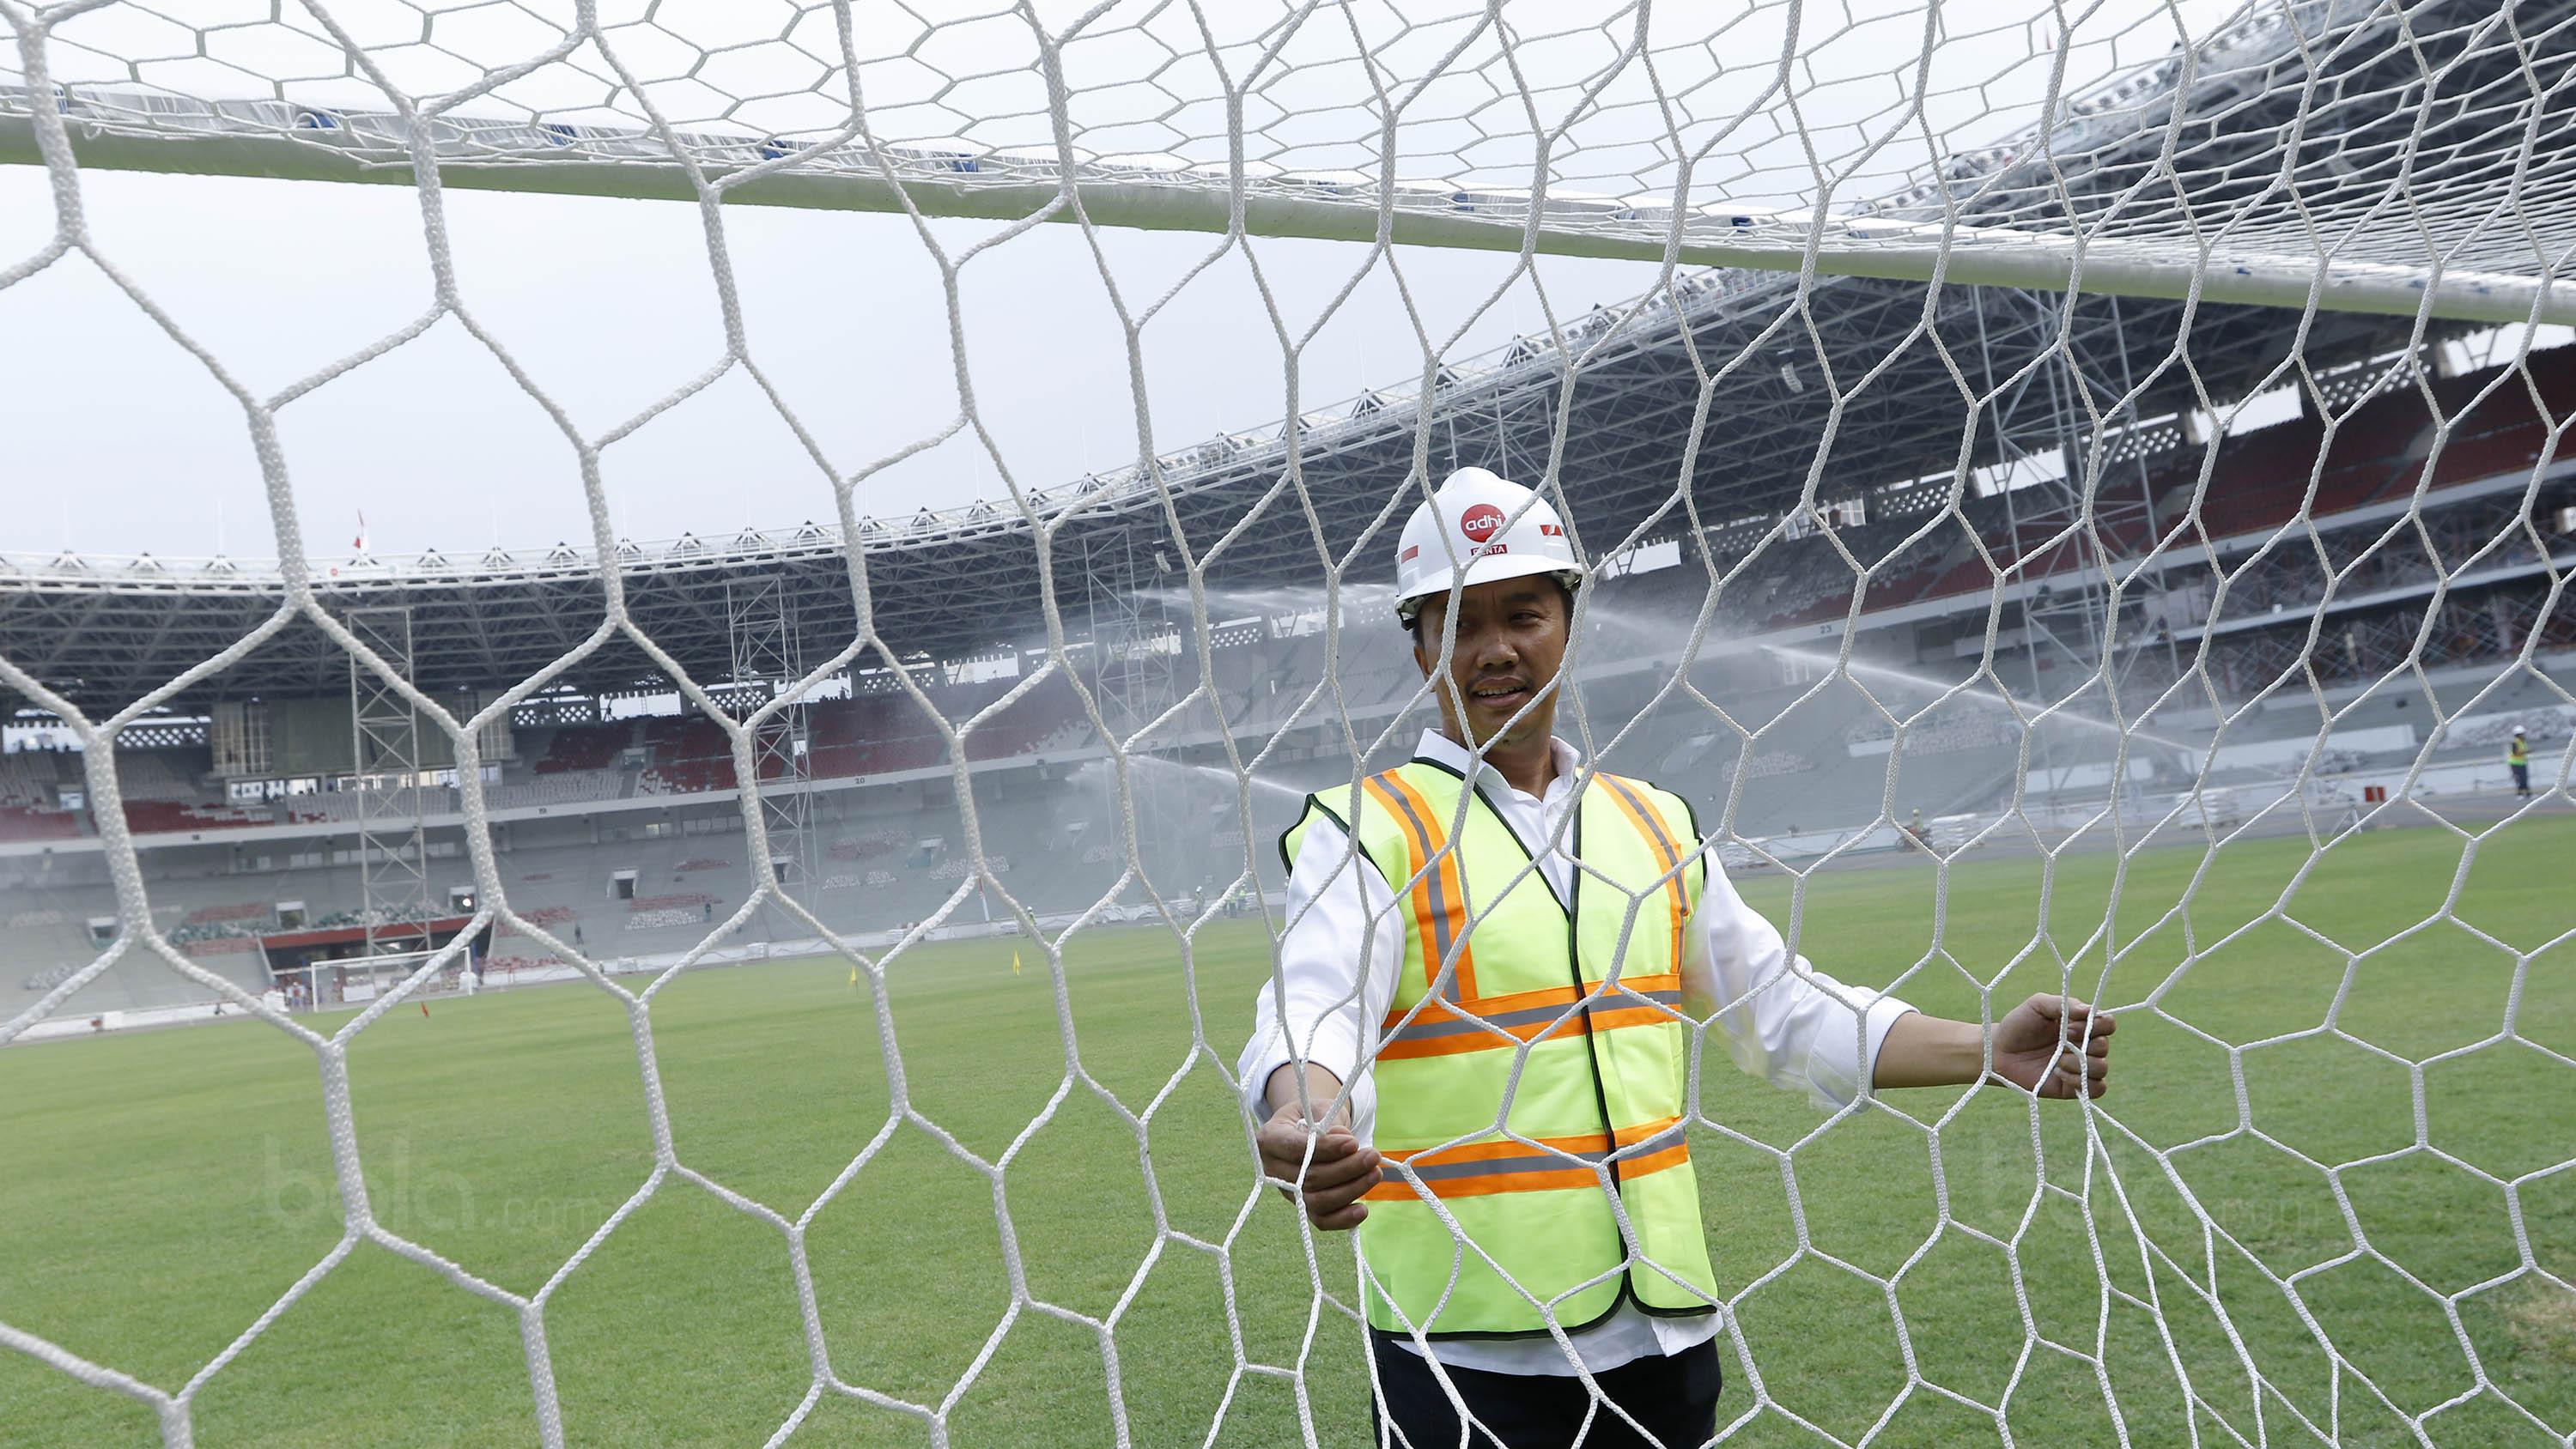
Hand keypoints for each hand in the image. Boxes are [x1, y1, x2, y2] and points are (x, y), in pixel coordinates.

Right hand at [1256, 1100, 1381, 1231]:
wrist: (1306, 1130)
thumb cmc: (1312, 1117)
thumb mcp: (1319, 1109)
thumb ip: (1330, 1123)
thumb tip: (1346, 1143)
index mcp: (1269, 1139)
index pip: (1295, 1148)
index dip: (1326, 1148)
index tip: (1353, 1143)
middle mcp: (1273, 1170)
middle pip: (1309, 1178)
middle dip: (1347, 1169)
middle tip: (1374, 1156)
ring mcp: (1287, 1192)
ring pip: (1317, 1201)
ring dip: (1351, 1189)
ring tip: (1376, 1173)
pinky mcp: (1303, 1207)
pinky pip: (1321, 1220)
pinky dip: (1343, 1219)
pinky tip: (1363, 1209)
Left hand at [1988, 993, 2113, 1098]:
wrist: (1999, 1053)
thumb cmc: (2018, 1025)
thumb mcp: (2037, 1005)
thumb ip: (2063, 1004)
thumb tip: (2090, 1011)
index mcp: (2080, 1025)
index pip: (2107, 1023)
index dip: (2095, 1025)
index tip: (2069, 1026)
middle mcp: (2085, 1045)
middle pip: (2104, 1046)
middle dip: (2082, 1044)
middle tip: (2060, 1042)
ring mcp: (2081, 1067)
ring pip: (2102, 1067)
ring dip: (2080, 1063)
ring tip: (2057, 1061)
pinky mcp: (2075, 1087)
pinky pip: (2097, 1088)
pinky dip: (2082, 1081)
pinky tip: (2060, 1074)